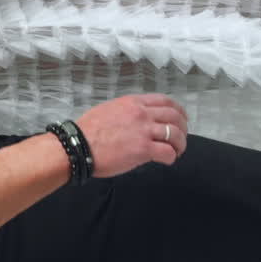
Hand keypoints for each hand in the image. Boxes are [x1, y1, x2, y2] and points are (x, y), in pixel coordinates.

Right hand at [73, 94, 188, 178]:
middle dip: (183, 128)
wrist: (77, 145)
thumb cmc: (87, 130)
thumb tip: (137, 121)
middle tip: (180, 138)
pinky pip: (168, 152)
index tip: (179, 120)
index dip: (177, 111)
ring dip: (180, 144)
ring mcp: (143, 131)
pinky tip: (166, 160)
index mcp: (133, 102)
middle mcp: (141, 113)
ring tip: (176, 151)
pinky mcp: (143, 149)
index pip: (165, 101)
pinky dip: (171, 157)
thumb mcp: (109, 109)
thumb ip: (127, 112)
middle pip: (175, 117)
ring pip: (175, 134)